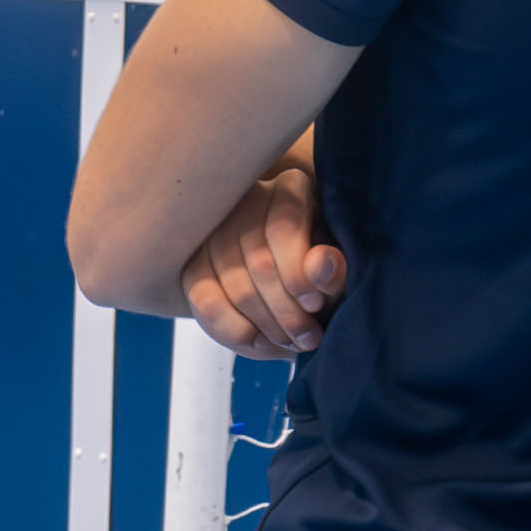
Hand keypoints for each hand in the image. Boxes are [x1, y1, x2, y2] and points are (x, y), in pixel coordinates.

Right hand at [179, 160, 347, 354]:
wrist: (296, 293)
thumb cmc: (323, 276)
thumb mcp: (338, 274)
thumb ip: (335, 271)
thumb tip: (321, 262)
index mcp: (289, 189)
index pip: (283, 226)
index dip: (298, 273)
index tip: (315, 305)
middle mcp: (246, 200)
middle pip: (258, 260)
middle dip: (287, 311)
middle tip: (308, 337)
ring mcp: (214, 232)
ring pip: (235, 285)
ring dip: (266, 326)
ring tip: (290, 341)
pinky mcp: (193, 265)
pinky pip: (206, 303)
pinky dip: (234, 331)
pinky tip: (257, 341)